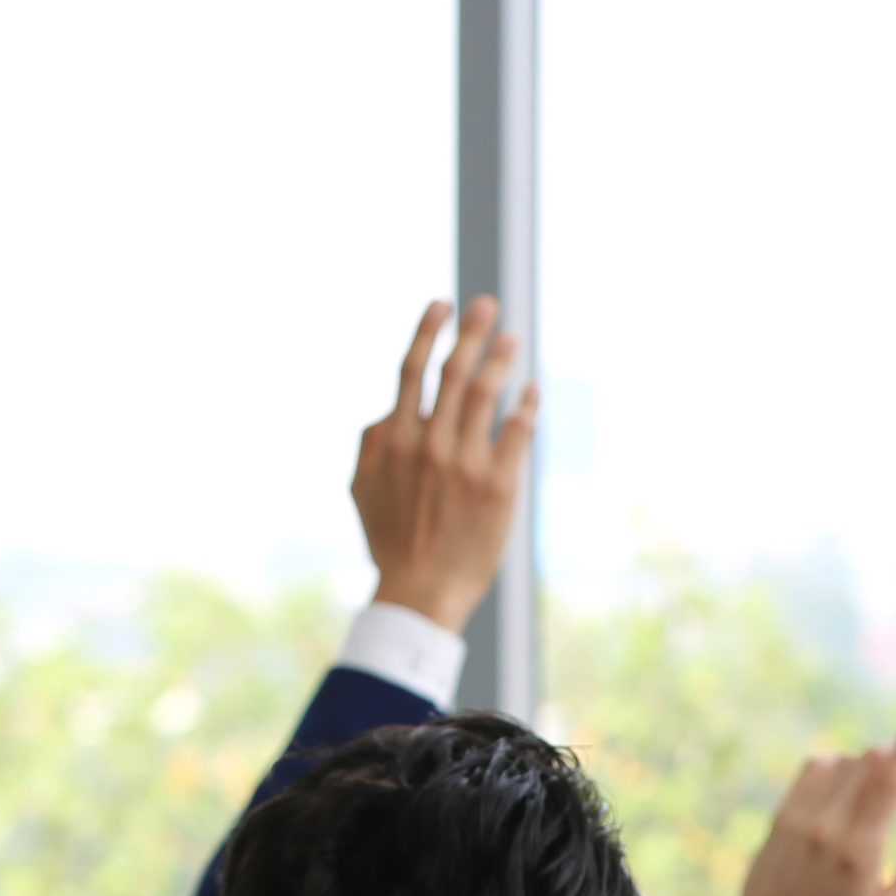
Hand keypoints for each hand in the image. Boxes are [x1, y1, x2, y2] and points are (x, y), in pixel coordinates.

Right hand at [352, 296, 539, 634]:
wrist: (421, 591)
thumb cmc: (391, 541)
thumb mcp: (362, 489)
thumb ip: (370, 443)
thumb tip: (387, 411)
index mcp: (395, 439)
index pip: (413, 369)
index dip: (428, 331)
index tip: (443, 304)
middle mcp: (430, 443)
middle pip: (454, 371)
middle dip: (472, 330)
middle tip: (488, 305)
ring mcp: (465, 462)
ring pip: (488, 393)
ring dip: (502, 359)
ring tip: (512, 340)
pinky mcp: (499, 484)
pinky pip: (518, 430)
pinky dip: (526, 405)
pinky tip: (532, 391)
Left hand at [699, 714, 895, 895]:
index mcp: (861, 850)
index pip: (890, 780)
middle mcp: (828, 827)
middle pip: (868, 763)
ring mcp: (800, 819)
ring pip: (842, 763)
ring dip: (866, 764)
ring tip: (877, 788)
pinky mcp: (780, 817)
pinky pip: (813, 769)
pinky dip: (835, 767)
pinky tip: (844, 785)